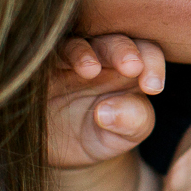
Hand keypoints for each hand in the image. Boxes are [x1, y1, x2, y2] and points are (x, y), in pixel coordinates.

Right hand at [48, 34, 165, 168]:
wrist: (61, 150)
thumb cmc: (102, 135)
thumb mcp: (123, 136)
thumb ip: (133, 122)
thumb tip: (110, 111)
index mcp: (130, 66)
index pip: (147, 51)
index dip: (152, 64)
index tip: (152, 88)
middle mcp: (100, 54)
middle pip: (113, 40)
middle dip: (123, 51)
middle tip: (131, 67)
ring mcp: (66, 58)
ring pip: (75, 42)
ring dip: (84, 52)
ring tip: (90, 71)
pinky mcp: (37, 67)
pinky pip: (40, 55)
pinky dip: (46, 57)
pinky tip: (52, 71)